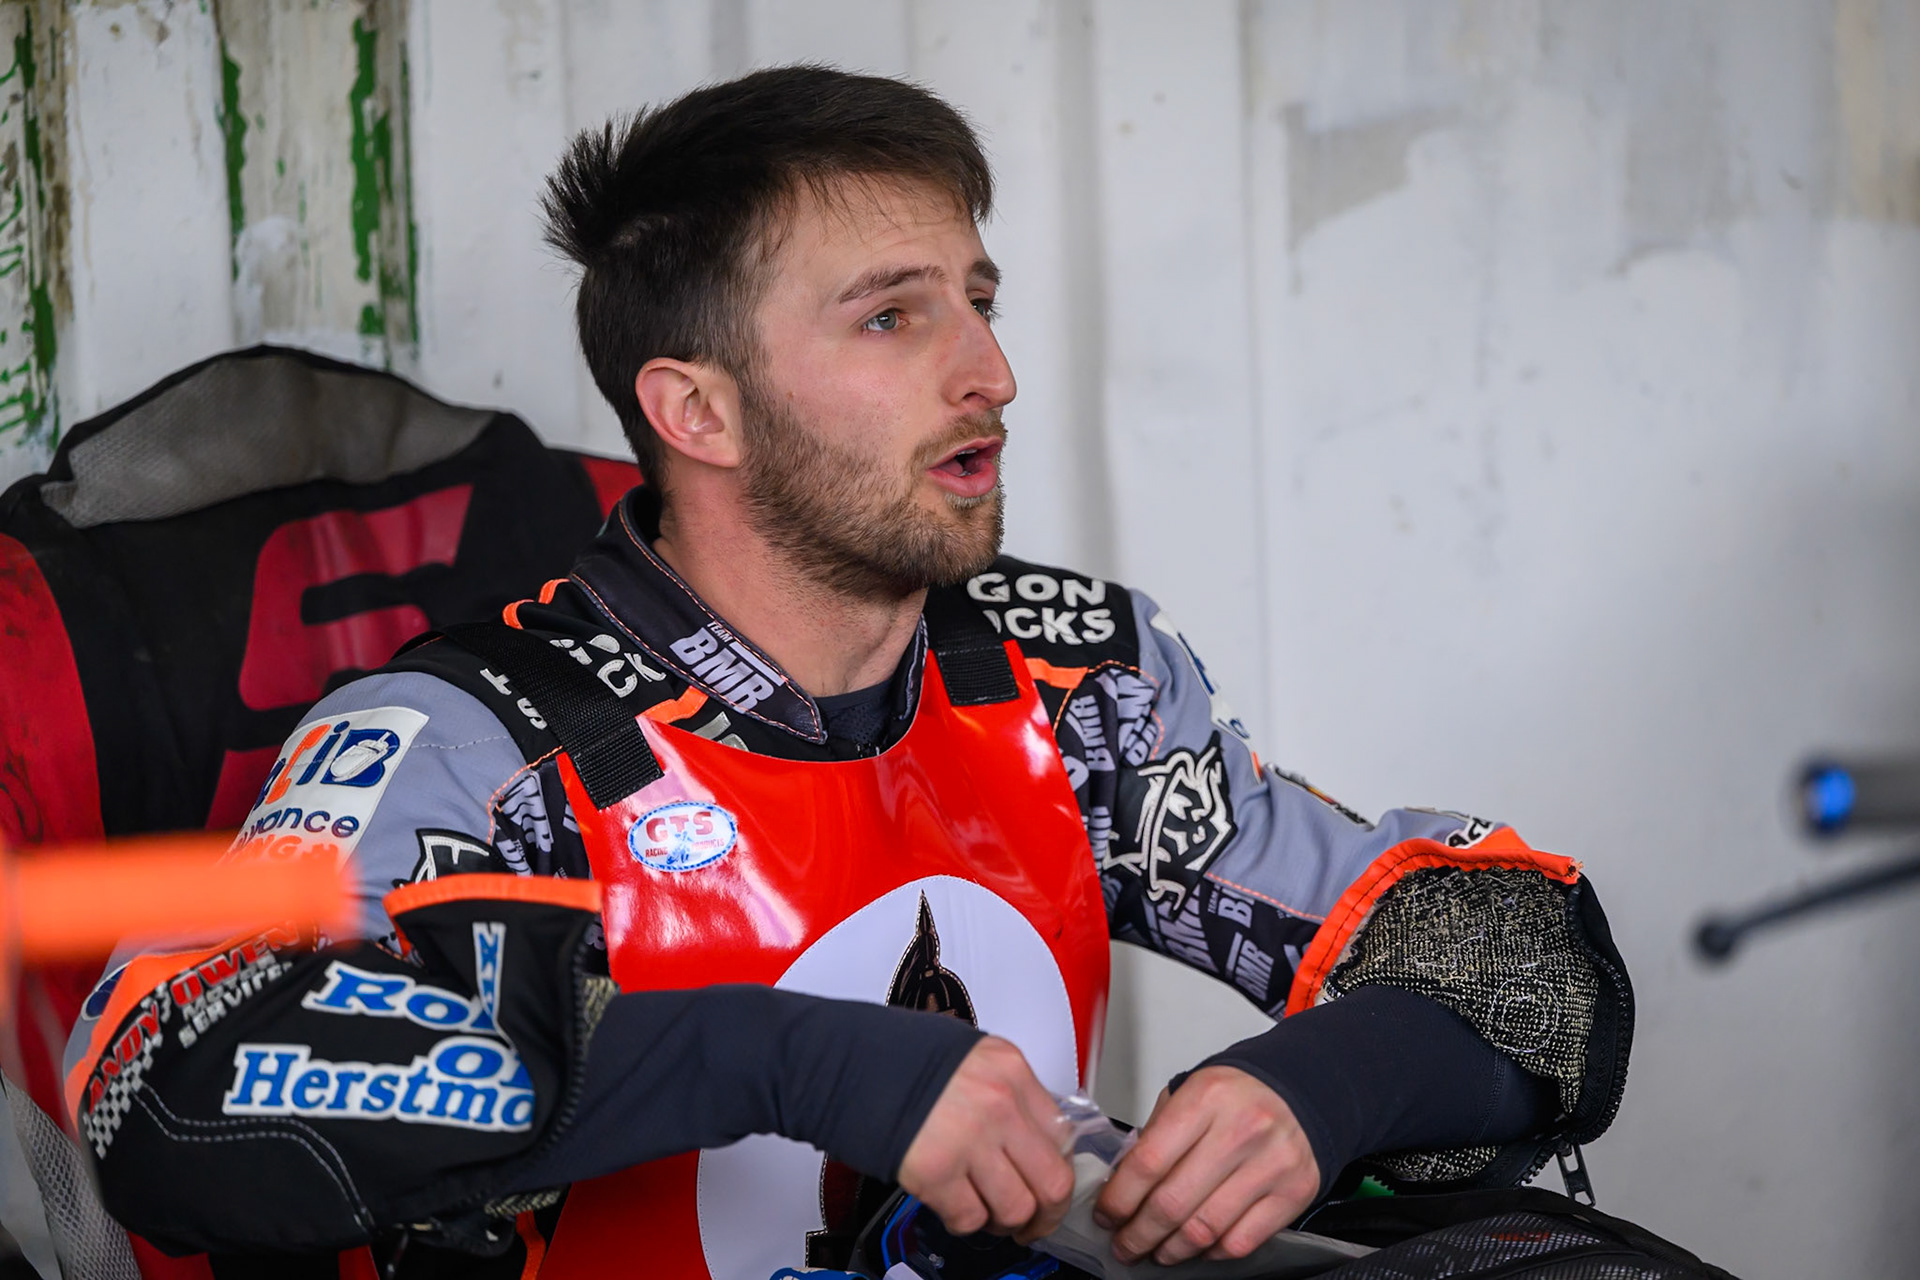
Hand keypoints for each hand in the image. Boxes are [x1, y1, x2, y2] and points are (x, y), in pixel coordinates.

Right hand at [896, 1036, 1075, 1241]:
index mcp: (1010, 1070)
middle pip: (1054, 1181)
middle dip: (1048, 1213)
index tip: (1050, 1182)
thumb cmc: (899, 1057)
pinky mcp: (935, 1172)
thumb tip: (1031, 1135)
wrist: (843, 1060)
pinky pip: (970, 1218)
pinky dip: (966, 1222)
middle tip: (1036, 1221)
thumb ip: (1006, 1091)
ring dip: (1006, 1223)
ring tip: (990, 1214)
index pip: (1064, 1135)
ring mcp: (968, 1140)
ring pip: (1017, 1209)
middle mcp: (998, 1103)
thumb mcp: (970, 1057)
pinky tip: (956, 1206)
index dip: (1059, 1168)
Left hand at [1092, 1065, 1319, 1264]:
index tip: (1106, 1215)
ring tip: (1157, 1252)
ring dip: (1171, 1250)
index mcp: (1206, 1099)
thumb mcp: (1189, 1093)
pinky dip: (1212, 1253)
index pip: (1148, 1161)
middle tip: (1125, 1244)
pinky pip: (1241, 1241)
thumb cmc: (1237, 1096)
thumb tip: (1120, 1184)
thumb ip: (1156, 1135)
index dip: (1119, 1198)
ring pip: (1205, 1229)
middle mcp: (1241, 1130)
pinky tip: (1197, 1248)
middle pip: (1173, 1202)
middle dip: (1139, 1234)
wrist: (1299, 1091)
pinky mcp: (1293, 1192)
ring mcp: (1271, 1164)